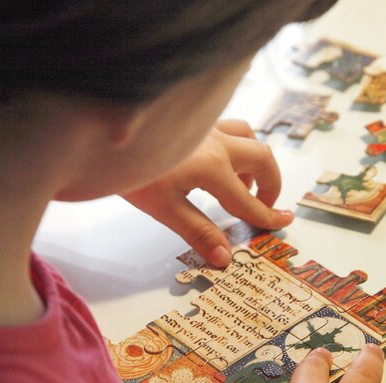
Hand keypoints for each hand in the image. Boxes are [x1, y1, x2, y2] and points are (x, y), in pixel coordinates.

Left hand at [122, 119, 293, 266]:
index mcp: (213, 168)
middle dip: (271, 184)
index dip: (266, 216)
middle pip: (262, 158)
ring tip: (244, 183)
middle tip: (263, 206)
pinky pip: (230, 127)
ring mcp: (208, 128)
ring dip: (256, 160)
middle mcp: (218, 143)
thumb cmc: (132, 174)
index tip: (283, 222)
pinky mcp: (197, 122)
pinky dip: (238, 144)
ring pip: (249, 136)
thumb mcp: (165, 209)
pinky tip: (221, 160)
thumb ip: (199, 232)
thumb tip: (225, 258)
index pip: (248, 200)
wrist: (103, 138)